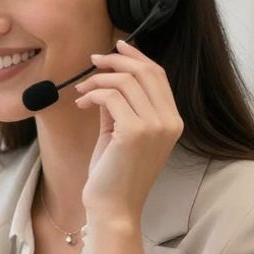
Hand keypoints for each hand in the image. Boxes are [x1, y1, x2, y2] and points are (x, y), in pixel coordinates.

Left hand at [73, 40, 183, 222]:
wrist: (113, 208)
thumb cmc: (114, 174)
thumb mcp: (121, 133)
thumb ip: (120, 106)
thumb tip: (108, 77)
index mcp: (172, 121)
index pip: (158, 75)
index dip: (137, 56)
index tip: (116, 46)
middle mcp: (169, 122)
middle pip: (145, 71)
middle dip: (116, 60)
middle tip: (92, 61)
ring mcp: (155, 126)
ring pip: (125, 81)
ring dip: (97, 79)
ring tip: (81, 91)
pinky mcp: (135, 131)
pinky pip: (110, 96)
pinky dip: (92, 94)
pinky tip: (81, 103)